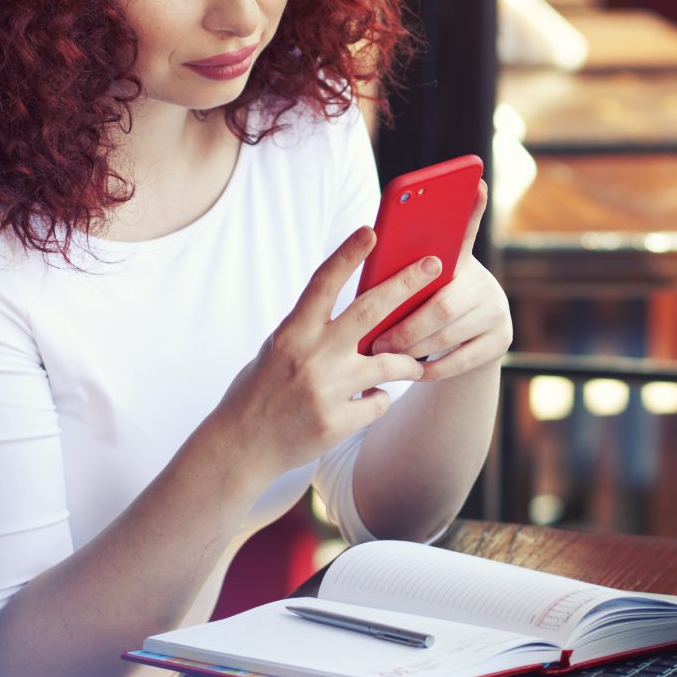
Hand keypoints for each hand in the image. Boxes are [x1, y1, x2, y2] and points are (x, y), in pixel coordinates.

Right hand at [208, 227, 432, 479]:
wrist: (241, 446)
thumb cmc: (262, 388)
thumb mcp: (279, 347)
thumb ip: (315, 328)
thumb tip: (365, 306)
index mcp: (292, 332)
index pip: (323, 283)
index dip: (347, 254)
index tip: (371, 230)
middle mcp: (309, 356)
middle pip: (369, 311)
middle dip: (406, 284)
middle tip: (435, 265)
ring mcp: (324, 391)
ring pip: (389, 363)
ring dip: (408, 362)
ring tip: (414, 363)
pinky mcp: (335, 423)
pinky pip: (378, 402)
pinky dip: (377, 399)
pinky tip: (364, 402)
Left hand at [365, 180, 512, 381]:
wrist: (465, 353)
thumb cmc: (422, 314)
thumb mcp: (417, 292)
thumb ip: (404, 279)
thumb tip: (374, 272)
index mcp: (460, 262)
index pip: (466, 230)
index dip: (472, 208)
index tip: (474, 183)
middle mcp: (485, 282)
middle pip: (443, 303)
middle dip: (406, 324)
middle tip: (376, 339)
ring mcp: (497, 311)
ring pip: (448, 335)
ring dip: (412, 348)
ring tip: (384, 356)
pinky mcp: (501, 341)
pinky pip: (459, 360)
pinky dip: (430, 368)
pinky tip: (411, 372)